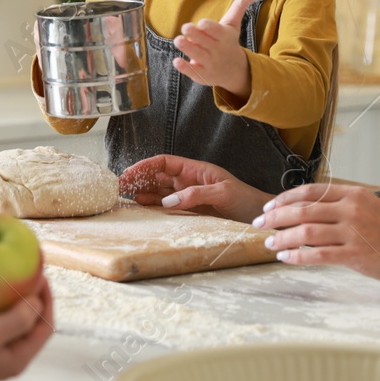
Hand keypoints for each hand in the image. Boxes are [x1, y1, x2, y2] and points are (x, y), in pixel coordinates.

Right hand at [0, 275, 54, 380]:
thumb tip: (38, 301)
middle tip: (26, 271)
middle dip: (32, 297)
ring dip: (11, 298)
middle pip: (31, 323)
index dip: (48, 300)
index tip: (40, 275)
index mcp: (17, 359)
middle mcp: (7, 357)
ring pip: (10, 320)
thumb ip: (18, 319)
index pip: (45, 327)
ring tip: (6, 275)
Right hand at [117, 154, 270, 222]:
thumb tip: (168, 201)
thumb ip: (196, 194)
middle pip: (158, 176)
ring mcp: (188, 196)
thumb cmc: (245, 200)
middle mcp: (189, 181)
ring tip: (126, 196)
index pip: (164, 163)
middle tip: (120, 186)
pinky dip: (153, 204)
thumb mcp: (223, 193)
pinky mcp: (190, 210)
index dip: (146, 166)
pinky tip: (142, 206)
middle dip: (139, 178)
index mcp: (195, 169)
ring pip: (159, 191)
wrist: (259, 217)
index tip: (130, 173)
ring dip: (143, 191)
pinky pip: (167, 205)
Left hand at [172, 0, 255, 98]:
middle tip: (185, 27)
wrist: (235, 70)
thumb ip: (240, 6)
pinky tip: (177, 61)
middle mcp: (217, 50)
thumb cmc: (229, 41)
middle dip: (195, 35)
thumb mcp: (234, 24)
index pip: (217, 31)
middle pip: (205, 42)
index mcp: (224, 37)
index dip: (210, 27)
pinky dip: (184, 68)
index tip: (202, 22)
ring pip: (197, 55)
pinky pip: (192, 71)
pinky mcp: (201, 75)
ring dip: (187, 48)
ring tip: (178, 40)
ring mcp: (209, 64)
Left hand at [253, 183, 379, 282]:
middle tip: (258, 224)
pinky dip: (296, 256)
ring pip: (305, 232)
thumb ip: (342, 208)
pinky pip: (317, 255)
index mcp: (353, 194)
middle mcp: (351, 209)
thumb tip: (307, 213)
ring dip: (281, 237)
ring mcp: (354, 232)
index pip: (309, 192)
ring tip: (269, 243)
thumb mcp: (369, 209)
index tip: (267, 207)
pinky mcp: (356, 254)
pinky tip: (285, 258)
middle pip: (302, 210)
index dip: (283, 199)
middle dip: (275, 217)